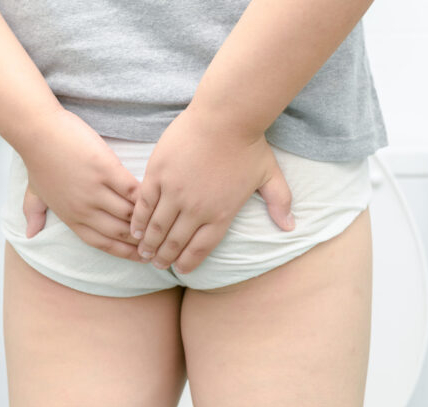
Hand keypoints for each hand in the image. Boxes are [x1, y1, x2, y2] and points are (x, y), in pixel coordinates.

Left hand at [16, 107, 145, 261]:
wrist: (38, 131)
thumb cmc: (38, 159)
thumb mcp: (34, 192)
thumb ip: (35, 214)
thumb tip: (30, 234)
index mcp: (71, 218)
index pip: (104, 244)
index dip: (126, 253)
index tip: (142, 256)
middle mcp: (84, 210)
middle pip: (121, 233)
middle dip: (142, 239)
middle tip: (160, 239)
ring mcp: (95, 190)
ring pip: (130, 214)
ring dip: (147, 218)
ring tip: (164, 219)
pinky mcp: (105, 170)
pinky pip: (132, 190)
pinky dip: (146, 195)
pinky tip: (158, 196)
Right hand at [130, 106, 295, 273]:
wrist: (226, 116)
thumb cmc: (249, 144)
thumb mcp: (270, 176)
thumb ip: (279, 203)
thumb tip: (291, 227)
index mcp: (221, 214)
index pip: (200, 248)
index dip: (188, 262)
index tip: (180, 269)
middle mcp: (196, 209)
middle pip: (175, 242)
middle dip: (165, 258)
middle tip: (158, 265)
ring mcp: (175, 192)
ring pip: (157, 227)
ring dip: (149, 244)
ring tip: (144, 252)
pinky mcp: (158, 174)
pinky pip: (144, 204)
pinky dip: (139, 220)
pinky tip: (135, 229)